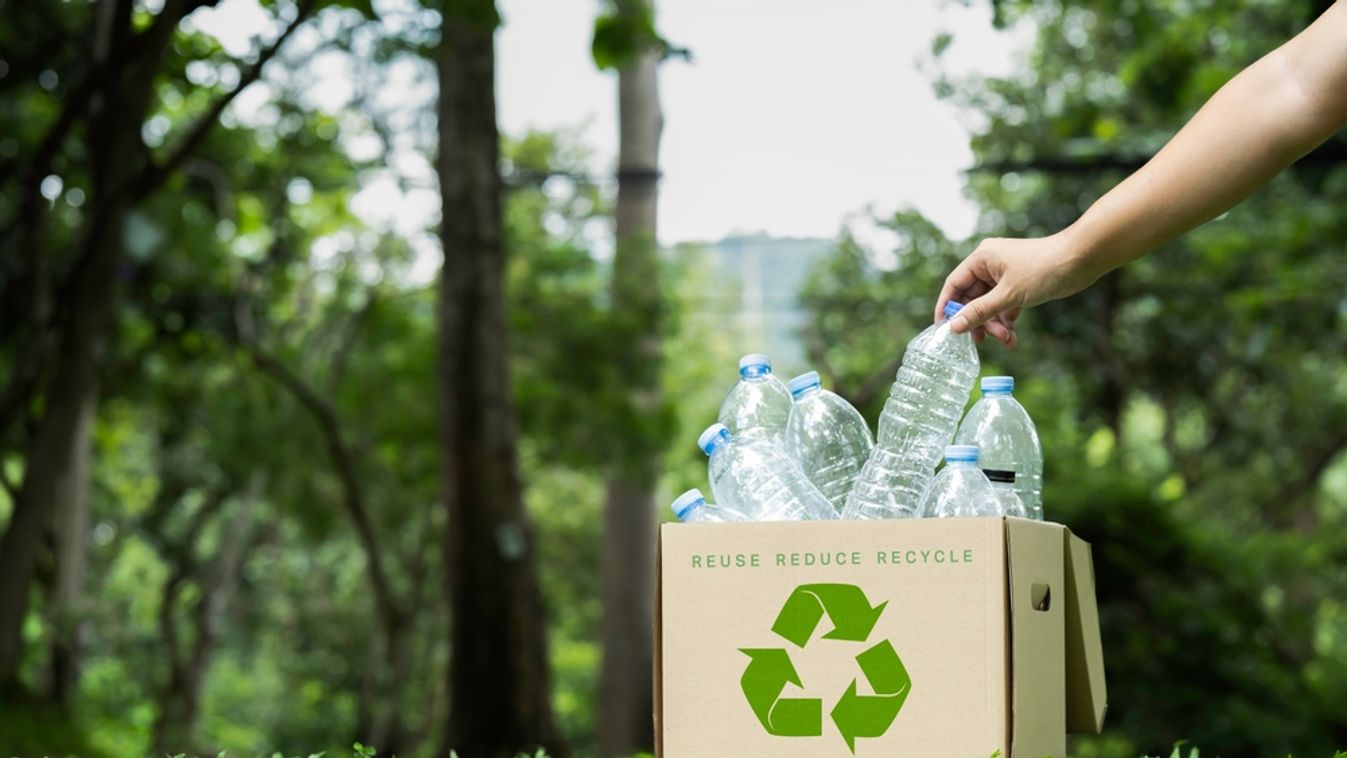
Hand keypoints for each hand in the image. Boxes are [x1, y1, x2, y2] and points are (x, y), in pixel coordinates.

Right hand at [933, 233, 1096, 348]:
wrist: (1082, 258)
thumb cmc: (1045, 268)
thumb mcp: (1009, 295)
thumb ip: (980, 311)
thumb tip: (954, 327)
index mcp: (981, 258)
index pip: (954, 285)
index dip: (947, 308)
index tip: (944, 330)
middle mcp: (989, 265)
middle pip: (972, 298)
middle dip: (980, 321)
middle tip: (984, 341)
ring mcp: (1005, 275)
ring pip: (989, 305)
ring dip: (995, 325)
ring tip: (1007, 341)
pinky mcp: (1019, 284)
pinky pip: (1004, 306)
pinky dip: (1007, 321)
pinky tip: (1013, 337)